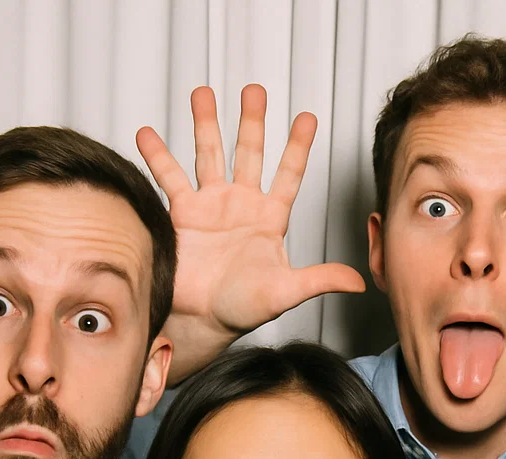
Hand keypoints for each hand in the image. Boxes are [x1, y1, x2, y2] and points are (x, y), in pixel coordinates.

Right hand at [138, 85, 365, 382]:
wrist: (202, 320)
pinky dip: (157, 155)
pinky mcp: (183, 214)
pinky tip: (147, 133)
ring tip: (203, 93)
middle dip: (252, 122)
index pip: (288, 175)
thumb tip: (359, 281)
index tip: (307, 117)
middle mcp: (241, 206)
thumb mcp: (286, 292)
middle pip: (249, 154)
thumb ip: (320, 279)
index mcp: (269, 219)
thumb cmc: (243, 309)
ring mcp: (211, 206)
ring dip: (206, 124)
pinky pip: (169, 178)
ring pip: (210, 155)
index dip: (298, 147)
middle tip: (254, 91)